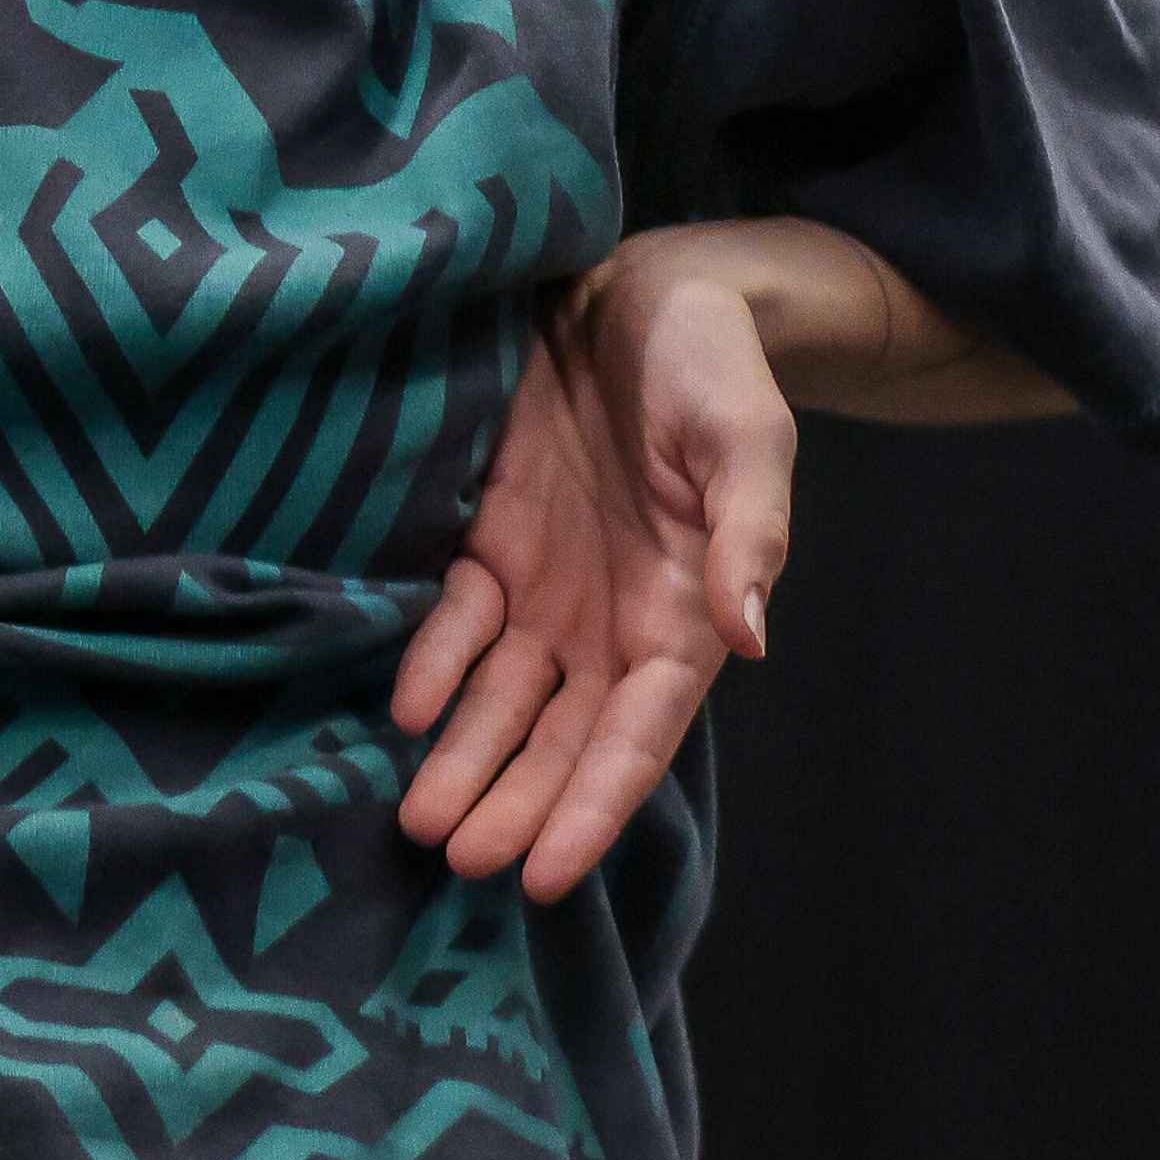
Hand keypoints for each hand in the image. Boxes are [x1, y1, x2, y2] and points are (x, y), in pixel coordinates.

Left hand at [391, 244, 797, 902]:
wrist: (649, 286)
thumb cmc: (716, 363)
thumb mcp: (748, 438)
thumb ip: (748, 535)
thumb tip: (751, 636)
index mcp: (686, 615)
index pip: (639, 734)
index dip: (594, 805)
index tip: (547, 873)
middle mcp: (613, 622)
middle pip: (561, 738)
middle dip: (516, 804)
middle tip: (461, 864)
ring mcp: (550, 587)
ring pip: (504, 700)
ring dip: (467, 760)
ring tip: (421, 822)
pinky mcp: (495, 540)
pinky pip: (458, 619)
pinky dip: (433, 666)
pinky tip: (408, 707)